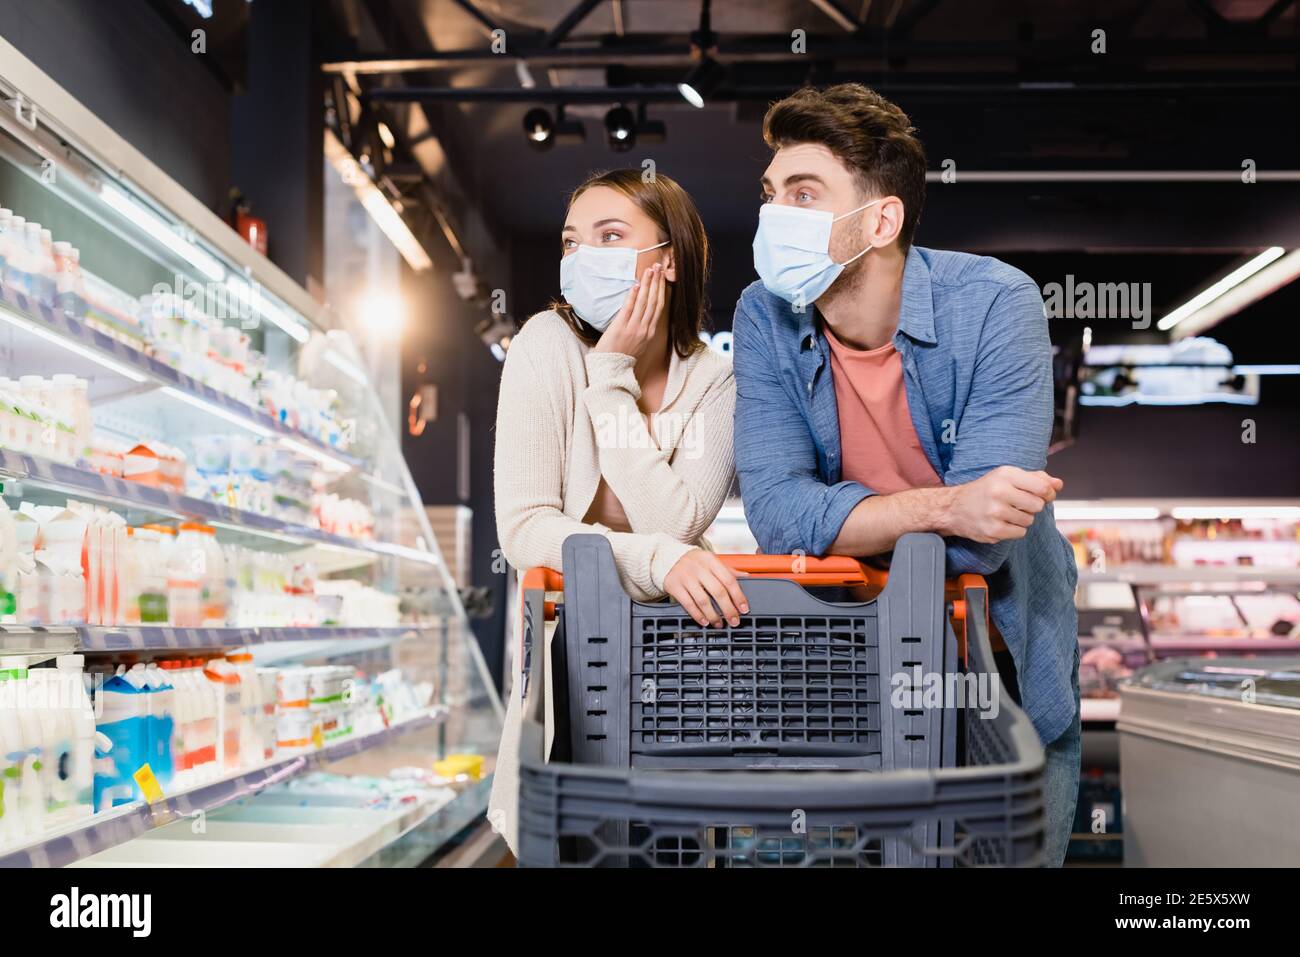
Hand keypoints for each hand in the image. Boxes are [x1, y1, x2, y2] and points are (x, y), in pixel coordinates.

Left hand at [592, 261, 666, 358]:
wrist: (612, 369)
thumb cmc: (622, 357)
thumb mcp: (639, 344)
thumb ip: (642, 329)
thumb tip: (644, 315)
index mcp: (650, 332)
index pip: (658, 307)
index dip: (661, 290)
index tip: (662, 277)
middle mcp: (645, 329)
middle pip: (654, 301)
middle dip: (657, 283)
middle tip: (659, 267)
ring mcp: (634, 328)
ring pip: (644, 303)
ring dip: (647, 285)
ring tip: (650, 271)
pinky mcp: (621, 328)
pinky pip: (629, 309)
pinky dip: (633, 296)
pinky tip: (636, 285)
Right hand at [663, 548, 748, 627]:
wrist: (668, 557)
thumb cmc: (694, 561)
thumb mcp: (711, 561)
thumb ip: (728, 570)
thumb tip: (746, 577)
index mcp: (711, 560)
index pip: (729, 579)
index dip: (738, 596)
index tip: (743, 609)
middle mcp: (698, 568)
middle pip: (718, 591)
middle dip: (728, 609)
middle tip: (734, 620)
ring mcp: (685, 577)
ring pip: (703, 600)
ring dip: (713, 615)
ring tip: (719, 623)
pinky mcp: (674, 586)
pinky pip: (688, 604)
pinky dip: (698, 615)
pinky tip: (704, 621)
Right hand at [941, 466, 1062, 543]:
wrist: (954, 508)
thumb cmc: (986, 490)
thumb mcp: (1007, 477)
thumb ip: (1036, 478)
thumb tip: (1059, 484)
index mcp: (1005, 475)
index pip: (1043, 488)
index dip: (1048, 494)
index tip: (1042, 495)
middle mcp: (999, 492)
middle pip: (1038, 505)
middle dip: (1032, 506)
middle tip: (1017, 504)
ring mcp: (995, 512)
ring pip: (1029, 520)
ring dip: (1022, 519)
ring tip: (1006, 513)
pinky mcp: (993, 530)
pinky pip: (1020, 532)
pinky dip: (1014, 529)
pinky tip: (1001, 522)